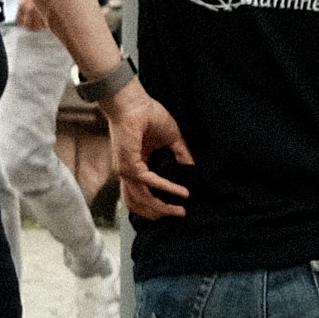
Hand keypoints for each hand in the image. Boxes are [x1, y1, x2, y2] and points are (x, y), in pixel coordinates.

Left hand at [107, 80, 191, 220]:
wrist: (134, 102)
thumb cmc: (148, 114)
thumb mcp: (172, 139)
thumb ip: (181, 155)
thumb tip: (193, 168)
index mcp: (136, 166)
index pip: (141, 194)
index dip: (158, 205)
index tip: (178, 208)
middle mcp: (128, 172)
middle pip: (138, 204)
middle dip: (159, 214)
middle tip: (179, 215)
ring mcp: (125, 170)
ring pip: (140, 200)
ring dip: (161, 208)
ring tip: (179, 210)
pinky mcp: (129, 164)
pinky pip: (150, 182)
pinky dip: (167, 188)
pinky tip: (182, 191)